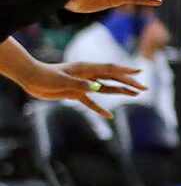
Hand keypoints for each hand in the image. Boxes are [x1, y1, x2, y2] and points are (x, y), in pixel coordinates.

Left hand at [15, 59, 140, 119]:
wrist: (30, 79)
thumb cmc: (45, 76)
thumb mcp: (63, 80)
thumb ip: (80, 83)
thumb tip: (97, 87)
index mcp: (85, 68)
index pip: (110, 69)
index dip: (125, 70)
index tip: (139, 71)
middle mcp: (87, 75)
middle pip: (112, 78)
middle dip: (129, 82)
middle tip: (144, 88)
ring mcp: (83, 84)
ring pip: (106, 88)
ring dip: (120, 91)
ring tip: (135, 95)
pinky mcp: (76, 93)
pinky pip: (91, 102)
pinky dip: (99, 108)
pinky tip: (108, 117)